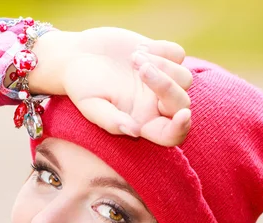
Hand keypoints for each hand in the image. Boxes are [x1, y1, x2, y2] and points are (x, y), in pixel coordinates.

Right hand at [31, 28, 192, 146]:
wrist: (77, 56)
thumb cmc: (81, 85)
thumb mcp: (90, 105)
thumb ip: (111, 121)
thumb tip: (135, 132)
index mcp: (141, 121)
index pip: (170, 135)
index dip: (181, 129)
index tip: (183, 116)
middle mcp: (155, 104)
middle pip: (182, 103)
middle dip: (166, 86)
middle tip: (140, 69)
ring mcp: (162, 81)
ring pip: (185, 78)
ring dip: (162, 65)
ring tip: (133, 58)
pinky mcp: (163, 57)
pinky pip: (178, 54)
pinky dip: (161, 49)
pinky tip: (138, 48)